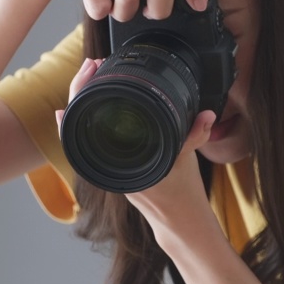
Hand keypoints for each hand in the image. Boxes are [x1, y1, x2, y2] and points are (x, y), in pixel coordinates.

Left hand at [56, 58, 218, 233]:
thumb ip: (194, 136)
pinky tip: (94, 93)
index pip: (81, 128)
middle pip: (77, 122)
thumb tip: (207, 116)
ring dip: (86, 99)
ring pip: (84, 127)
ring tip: (93, 72)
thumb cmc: (180, 193)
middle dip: (81, 89)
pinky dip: (94, 112)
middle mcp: (106, 166)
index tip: (86, 75)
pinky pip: (96, 133)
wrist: (180, 218)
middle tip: (91, 64)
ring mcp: (108, 164)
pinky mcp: (114, 161)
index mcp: (115, 167)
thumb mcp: (186, 160)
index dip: (80, 97)